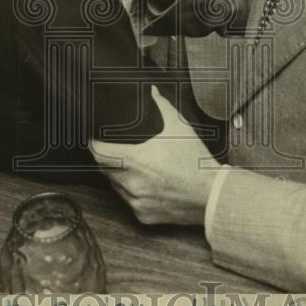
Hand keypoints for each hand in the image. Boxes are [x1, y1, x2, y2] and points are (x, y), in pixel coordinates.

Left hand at [90, 86, 220, 225]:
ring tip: (131, 165)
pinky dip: (132, 193)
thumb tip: (152, 90)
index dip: (93, 144)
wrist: (212, 194)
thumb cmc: (195, 161)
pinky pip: (129, 202)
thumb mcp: (179, 127)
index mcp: (135, 160)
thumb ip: (161, 105)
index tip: (94, 138)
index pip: (98, 152)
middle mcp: (131, 183)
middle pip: (104, 169)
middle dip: (106, 158)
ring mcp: (136, 202)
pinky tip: (144, 184)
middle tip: (113, 149)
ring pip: (115, 187)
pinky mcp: (143, 216)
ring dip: (118, 176)